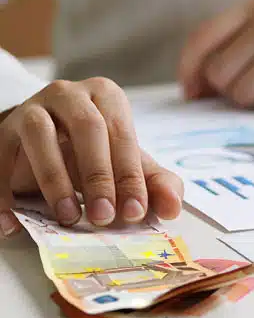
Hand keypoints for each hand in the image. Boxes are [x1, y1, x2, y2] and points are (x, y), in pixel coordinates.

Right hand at [0, 78, 184, 238]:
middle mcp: (69, 94)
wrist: (42, 143)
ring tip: (67, 217)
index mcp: (106, 96)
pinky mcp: (2, 130)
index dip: (130, 175)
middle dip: (98, 175)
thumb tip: (173, 207)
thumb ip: (153, 183)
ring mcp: (32, 108)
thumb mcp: (125, 164)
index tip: (133, 211)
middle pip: (88, 128)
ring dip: (55, 180)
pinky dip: (4, 193)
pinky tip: (12, 223)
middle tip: (103, 216)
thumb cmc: (91, 152)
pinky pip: (0, 158)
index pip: (123, 133)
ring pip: (41, 135)